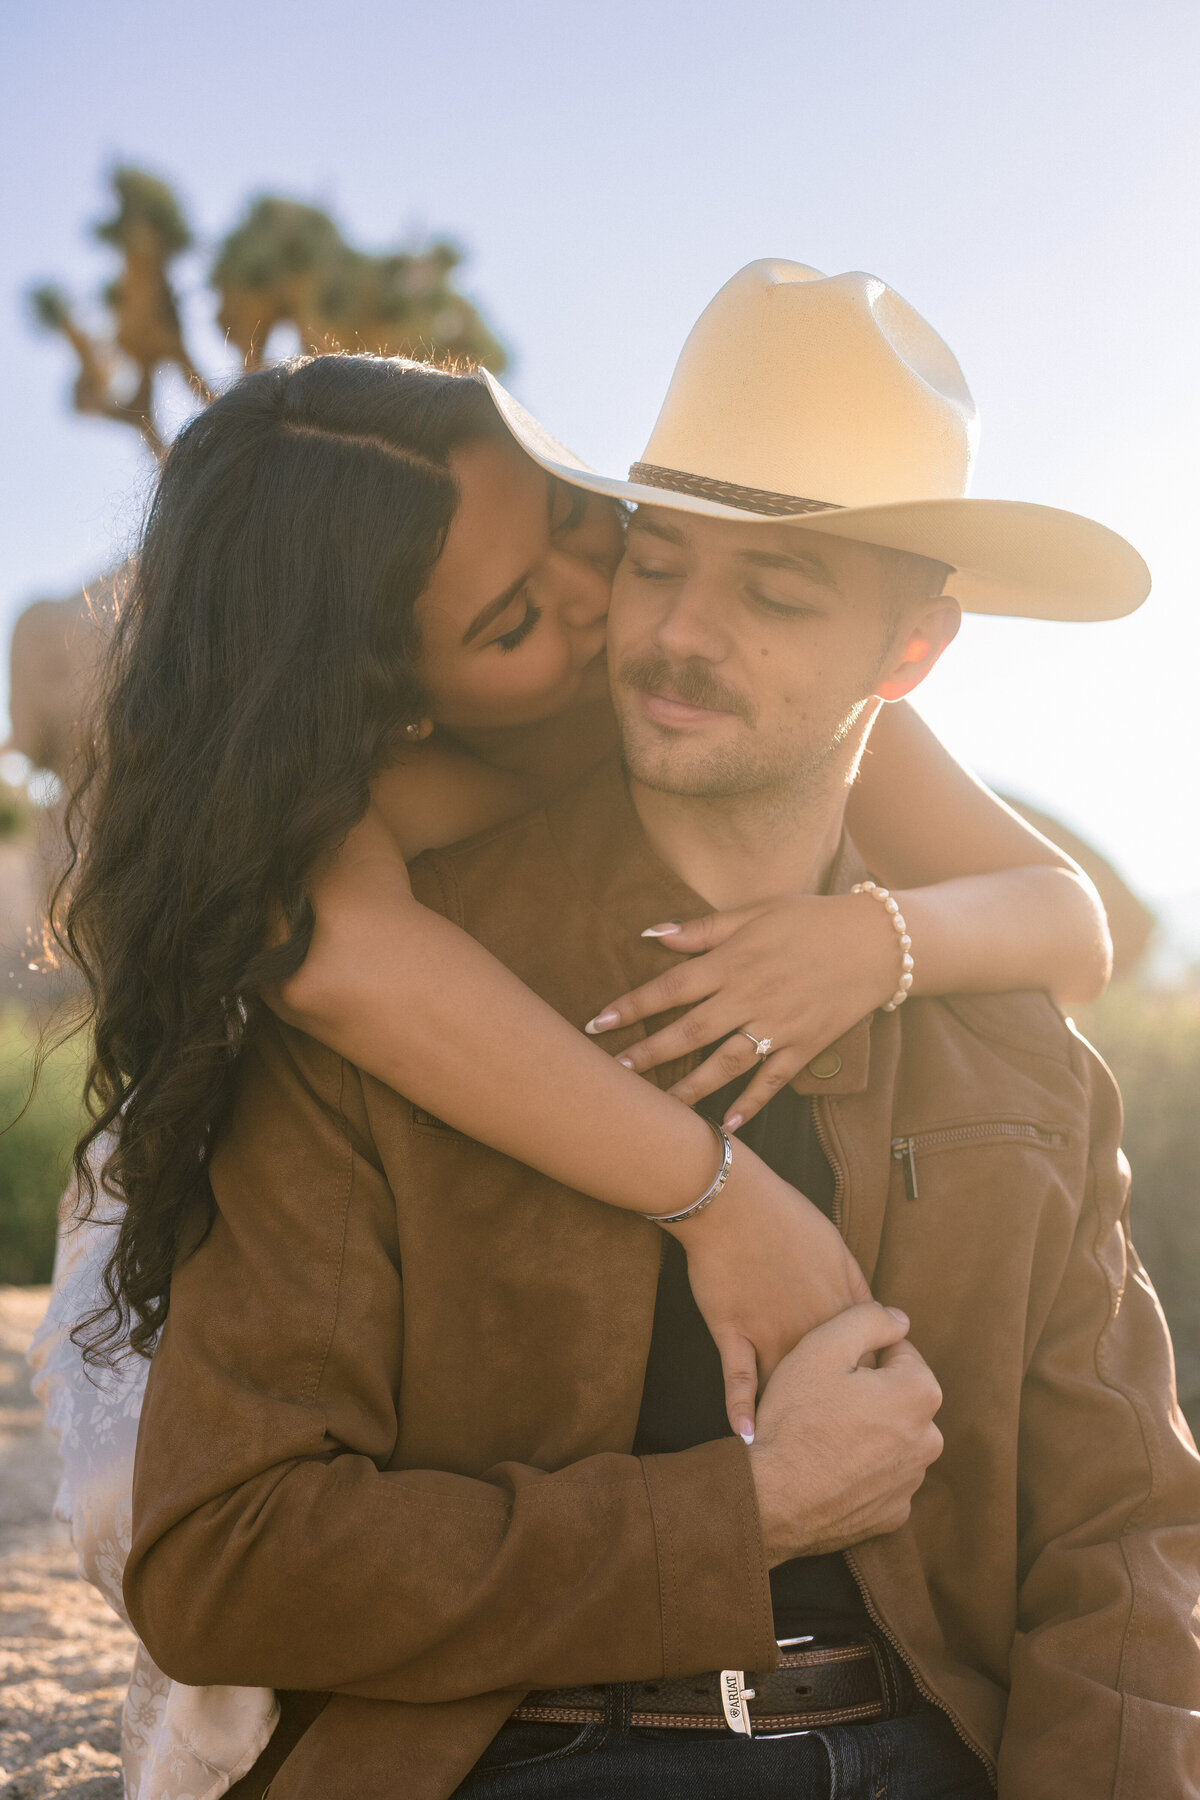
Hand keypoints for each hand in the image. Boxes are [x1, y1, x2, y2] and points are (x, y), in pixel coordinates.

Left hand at [585, 896, 901, 1126]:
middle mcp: (751, 996)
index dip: (633, 1006)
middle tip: (613, 1072)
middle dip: (648, 1053)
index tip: (599, 1023)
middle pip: (690, 1031)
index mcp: (734, 960)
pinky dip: (749, 1104)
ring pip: (725, 1063)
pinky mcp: (804, 1046)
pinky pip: (771, 1081)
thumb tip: (652, 933)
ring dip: (688, 1087)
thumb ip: (703, 928)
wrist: (878, 942)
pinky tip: (725, 1125)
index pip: (671, 987)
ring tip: (657, 1107)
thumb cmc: (811, 919)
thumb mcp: (756, 912)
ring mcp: (779, 1025)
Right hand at [667, 1150, 871, 1440]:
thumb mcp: (843, 1257)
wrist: (736, 1205)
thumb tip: (896, 1325)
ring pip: (789, 1391)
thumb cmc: (790, 1223)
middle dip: (844, 1418)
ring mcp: (772, 1337)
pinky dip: (742, 1410)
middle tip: (839, 1435)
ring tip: (801, 1448)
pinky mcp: (733, 1335)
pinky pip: (738, 1381)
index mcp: (847, 1317)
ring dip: (798, 1422)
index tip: (868, 1403)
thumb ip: (868, 1301)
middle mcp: (814, 1335)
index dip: (875, 1387)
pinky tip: (746, 1439)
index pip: (877, 1367)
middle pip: (836, 1388)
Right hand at [747, 1302, 943, 1563]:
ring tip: (825, 1433)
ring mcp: (912, 1481)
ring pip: (893, 1437)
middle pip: (899, 1396)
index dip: (861, 1353)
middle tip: (825, 1399)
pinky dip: (864, 1469)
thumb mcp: (822, 1346)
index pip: (899, 1352)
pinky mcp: (894, 1513)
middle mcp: (929, 1439)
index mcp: (919, 1392)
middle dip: (871, 1392)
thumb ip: (868, 1319)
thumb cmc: (796, 1418)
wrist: (772, 1499)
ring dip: (870, 1430)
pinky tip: (832, 1465)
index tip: (833, 1367)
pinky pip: (883, 1477)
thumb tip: (899, 1319)